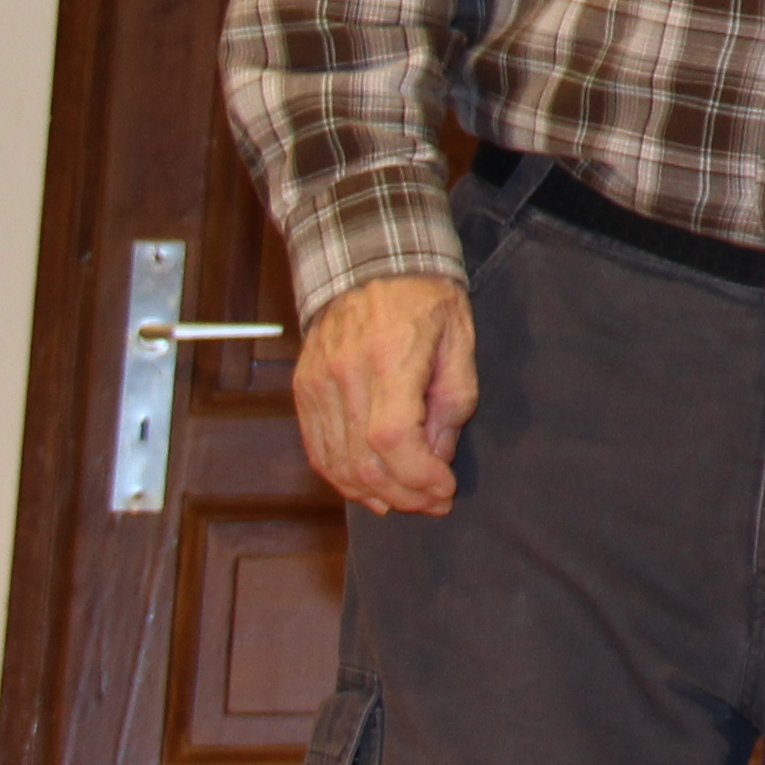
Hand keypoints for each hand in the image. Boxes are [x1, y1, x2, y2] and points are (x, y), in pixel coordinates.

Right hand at [294, 272, 477, 515]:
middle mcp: (344, 375)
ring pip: (335, 463)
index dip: (418, 477)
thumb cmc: (424, 296)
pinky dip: (343, 478)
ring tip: (407, 501)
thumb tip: (438, 455)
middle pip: (362, 461)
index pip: (393, 439)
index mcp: (389, 358)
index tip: (445, 490)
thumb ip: (453, 398)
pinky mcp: (303, 391)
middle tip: (433, 503)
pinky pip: (318, 449)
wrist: (369, 261)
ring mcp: (317, 385)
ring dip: (373, 494)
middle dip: (403, 494)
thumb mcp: (460, 337)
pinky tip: (370, 488)